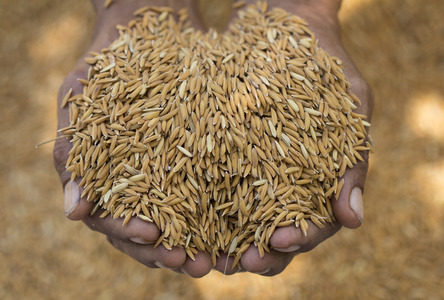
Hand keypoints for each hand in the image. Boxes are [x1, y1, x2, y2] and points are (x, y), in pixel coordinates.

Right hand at [54, 0, 213, 277]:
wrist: (149, 29)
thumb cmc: (109, 62)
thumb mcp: (82, 97)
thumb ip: (73, 152)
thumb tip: (74, 211)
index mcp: (100, 175)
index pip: (109, 218)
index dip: (128, 230)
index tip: (153, 234)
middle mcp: (130, 184)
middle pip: (142, 233)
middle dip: (164, 251)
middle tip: (190, 263)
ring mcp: (161, 179)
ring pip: (173, 225)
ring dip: (191, 247)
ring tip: (213, 261)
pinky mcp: (191, 168)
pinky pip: (201, 201)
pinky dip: (213, 221)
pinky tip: (231, 234)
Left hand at [212, 0, 373, 275]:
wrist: (283, 19)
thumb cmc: (325, 61)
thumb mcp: (351, 104)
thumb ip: (353, 161)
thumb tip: (354, 220)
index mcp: (318, 178)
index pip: (315, 223)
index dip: (300, 238)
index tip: (280, 242)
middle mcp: (282, 181)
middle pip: (272, 232)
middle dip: (256, 253)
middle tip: (237, 262)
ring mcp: (250, 168)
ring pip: (236, 220)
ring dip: (221, 242)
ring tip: (202, 256)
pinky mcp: (220, 151)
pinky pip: (206, 185)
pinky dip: (196, 208)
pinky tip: (180, 221)